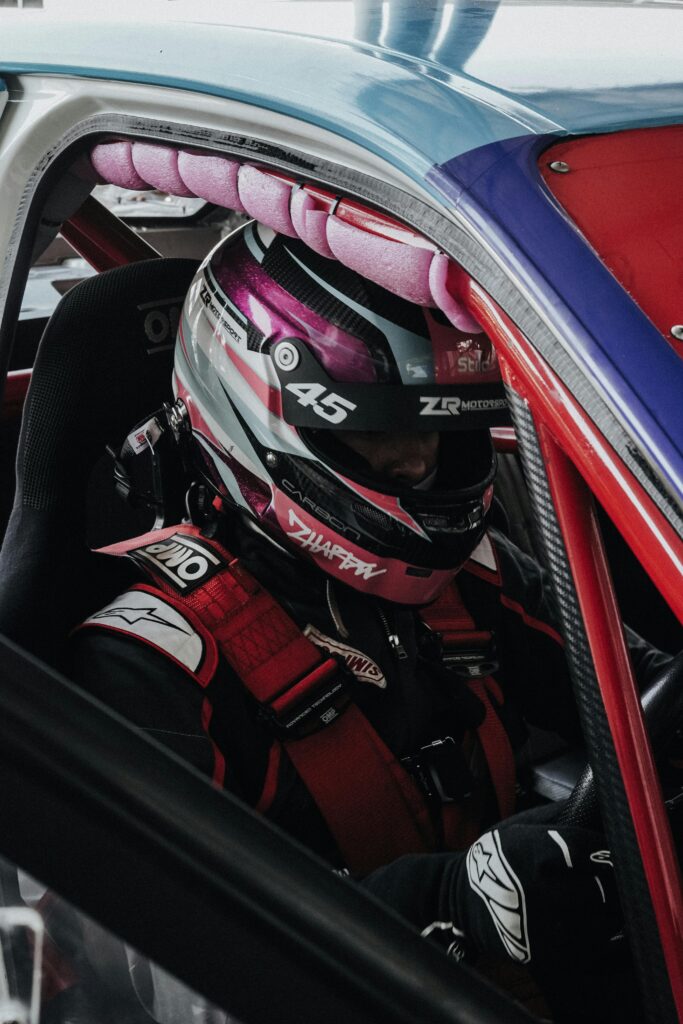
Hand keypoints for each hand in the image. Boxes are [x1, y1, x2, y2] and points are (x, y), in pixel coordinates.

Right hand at [452, 819, 620, 970]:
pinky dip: (602, 936)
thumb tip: (599, 806)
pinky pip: (592, 949)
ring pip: (603, 922)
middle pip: (602, 890)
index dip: (607, 852)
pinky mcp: (545, 955)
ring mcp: (541, 928)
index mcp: (530, 853)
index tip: (614, 852)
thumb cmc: (495, 859)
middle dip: (615, 883)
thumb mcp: (517, 826)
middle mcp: (536, 891)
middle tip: (616, 878)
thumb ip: (558, 816)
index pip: (587, 851)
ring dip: (612, 911)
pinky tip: (596, 923)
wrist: (460, 901)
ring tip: (606, 900)